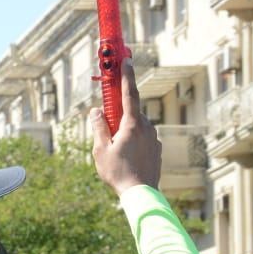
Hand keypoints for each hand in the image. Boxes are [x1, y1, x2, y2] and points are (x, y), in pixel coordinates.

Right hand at [89, 60, 160, 194]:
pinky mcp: (156, 149)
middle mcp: (146, 127)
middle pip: (129, 113)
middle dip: (118, 114)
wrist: (140, 193)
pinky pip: (142, 138)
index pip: (129, 94)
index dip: (127, 75)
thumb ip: (99, 127)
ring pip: (136, 126)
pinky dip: (132, 142)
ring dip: (124, 131)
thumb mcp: (100, 149)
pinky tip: (126, 158)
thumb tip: (96, 111)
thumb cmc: (118, 172)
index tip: (126, 60)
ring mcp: (153, 138)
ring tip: (115, 151)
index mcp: (132, 124)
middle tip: (107, 124)